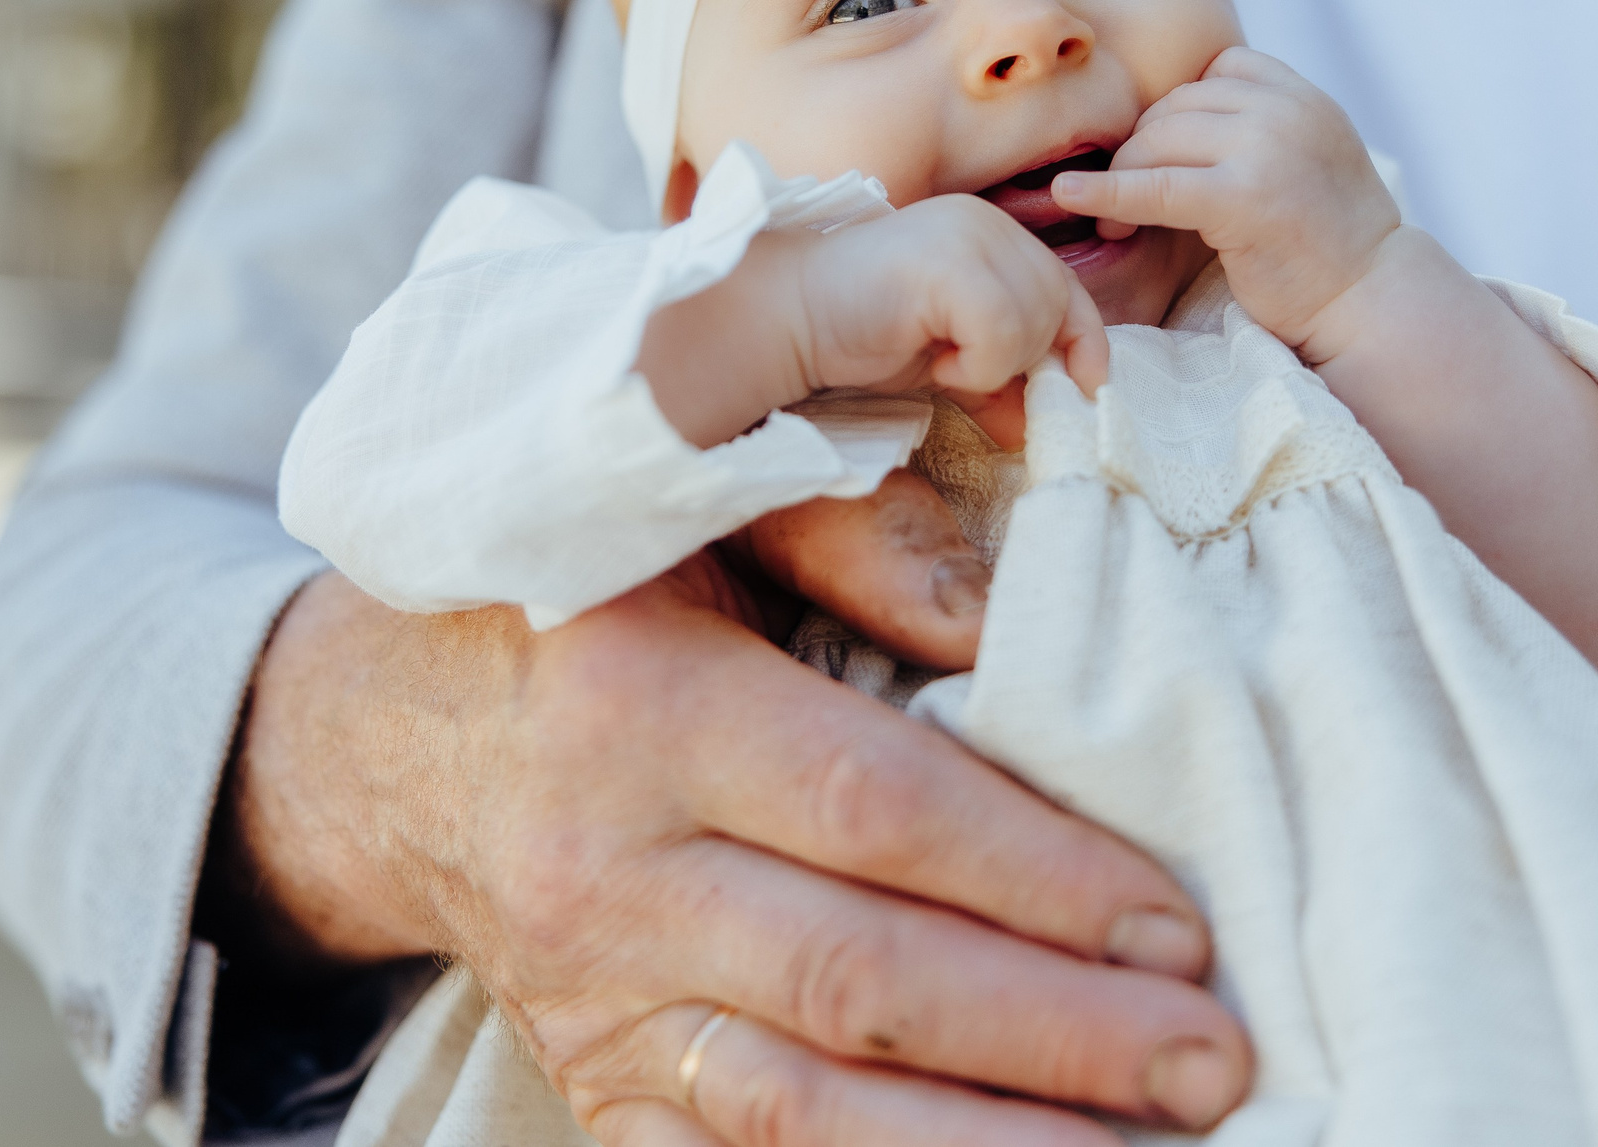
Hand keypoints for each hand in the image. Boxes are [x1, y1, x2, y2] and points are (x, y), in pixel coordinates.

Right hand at [218, 567, 1254, 1146]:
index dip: (1034, 875)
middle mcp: (603, 871)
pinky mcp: (590, 1081)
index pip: (871, 810)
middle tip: (1210, 1061)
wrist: (387, 739)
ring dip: (983, 1144)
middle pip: (859, 982)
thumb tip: (1009, 626)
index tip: (1177, 920)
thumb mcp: (690, 514)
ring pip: (800, 1111)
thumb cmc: (579, 600)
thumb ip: (852, 532)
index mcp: (639, 706)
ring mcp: (589, 1000)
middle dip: (1052, 1035)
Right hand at [640, 196, 1106, 447]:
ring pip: (1034, 322)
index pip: (1065, 285)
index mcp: (988, 230)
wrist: (785, 319)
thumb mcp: (946, 355)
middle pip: (1057, 306)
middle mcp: (985, 220)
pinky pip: (1002, 334)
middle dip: (1023, 360)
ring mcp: (967, 235)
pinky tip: (931, 360)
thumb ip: (999, 373)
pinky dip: (975, 366)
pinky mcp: (948, 264)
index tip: (1085, 386)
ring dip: (992, 364)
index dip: (1084, 340)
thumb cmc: (856, 332)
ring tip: (936, 358)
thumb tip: (1049, 416)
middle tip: (961, 372)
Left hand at [1049, 47, 1400, 359]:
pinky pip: (1154, 186)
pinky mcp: (1244, 197)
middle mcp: (1288, 110)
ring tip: (1118, 224)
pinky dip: (1107, 193)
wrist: (1370, 302)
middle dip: (1142, 149)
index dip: (1178, 111)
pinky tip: (1071, 196)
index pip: (1217, 69)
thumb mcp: (1307, 158)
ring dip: (1126, 177)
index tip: (1162, 156)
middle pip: (1178, 104)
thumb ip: (1258, 127)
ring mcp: (1269, 148)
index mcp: (1304, 97)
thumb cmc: (1328, 245)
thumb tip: (1171, 120)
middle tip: (1124, 200)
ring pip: (1158, 138)